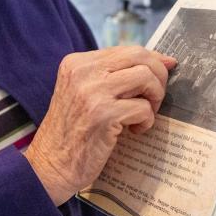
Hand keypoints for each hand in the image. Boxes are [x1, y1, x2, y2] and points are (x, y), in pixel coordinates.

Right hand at [24, 46, 176, 204]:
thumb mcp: (85, 93)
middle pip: (139, 56)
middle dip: (158, 76)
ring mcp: (92, 92)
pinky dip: (146, 121)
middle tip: (155, 98)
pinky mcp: (103, 115)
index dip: (152, 61)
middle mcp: (82, 72)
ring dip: (154, 98)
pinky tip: (133, 131)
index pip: (127, 49)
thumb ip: (114, 76)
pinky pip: (143, 108)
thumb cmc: (74, 132)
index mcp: (77, 63)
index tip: (165, 72)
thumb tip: (165, 61)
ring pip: (145, 77)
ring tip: (143, 115)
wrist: (51, 166)